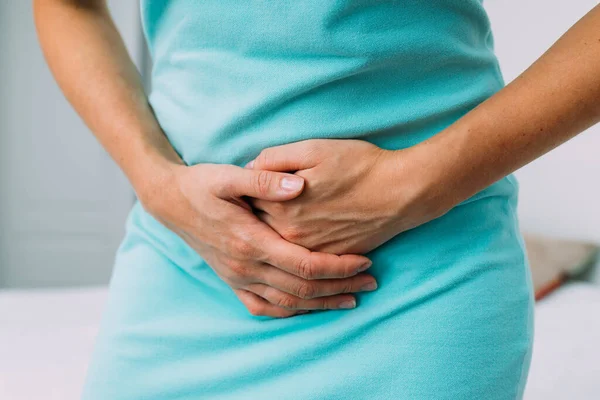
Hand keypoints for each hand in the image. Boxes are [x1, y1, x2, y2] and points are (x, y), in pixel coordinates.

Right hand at [142, 163, 376, 317]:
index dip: (338, 266)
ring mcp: (237, 278)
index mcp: (249, 241)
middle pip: (302, 288)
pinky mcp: (231, 281)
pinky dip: (290, 311)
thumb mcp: (228, 175)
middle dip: (340, 287)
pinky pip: (264, 307)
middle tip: (370, 282)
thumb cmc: (201, 185)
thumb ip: (265, 179)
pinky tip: (309, 308)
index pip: (304, 264)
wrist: (169, 202)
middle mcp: (244, 266)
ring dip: (321, 304)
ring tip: (351, 300)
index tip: (365, 261)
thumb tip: (299, 185)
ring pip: (287, 303)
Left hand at [247, 139, 452, 254]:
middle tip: (249, 212)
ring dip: (270, 240)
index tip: (240, 193)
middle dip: (251, 221)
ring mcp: (311, 251)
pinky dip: (295, 254)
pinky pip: (304, 261)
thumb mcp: (313, 149)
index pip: (247, 205)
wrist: (402, 193)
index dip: (243, 197)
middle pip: (259, 231)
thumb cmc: (358, 166)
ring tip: (270, 229)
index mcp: (281, 207)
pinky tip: (298, 240)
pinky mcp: (331, 259)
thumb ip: (274, 158)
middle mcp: (291, 235)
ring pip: (280, 249)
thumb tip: (248, 168)